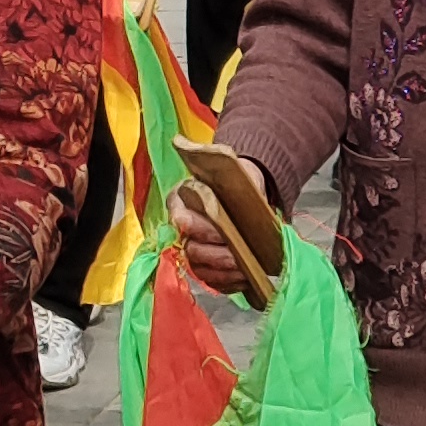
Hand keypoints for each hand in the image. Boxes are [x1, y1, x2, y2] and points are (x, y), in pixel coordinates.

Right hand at [174, 159, 275, 295]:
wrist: (247, 196)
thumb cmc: (233, 180)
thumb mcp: (224, 162)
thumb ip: (204, 154)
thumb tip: (179, 142)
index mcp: (179, 202)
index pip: (181, 221)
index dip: (200, 228)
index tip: (222, 229)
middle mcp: (181, 230)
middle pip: (191, 250)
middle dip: (216, 254)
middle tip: (239, 256)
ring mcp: (194, 250)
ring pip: (201, 270)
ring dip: (224, 272)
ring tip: (245, 268)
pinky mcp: (208, 268)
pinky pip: (214, 282)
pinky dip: (229, 283)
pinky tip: (244, 277)